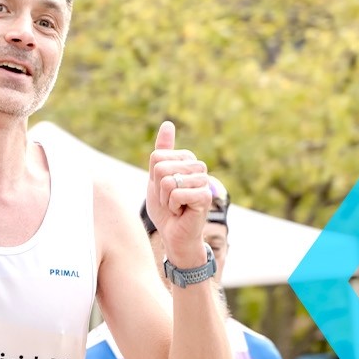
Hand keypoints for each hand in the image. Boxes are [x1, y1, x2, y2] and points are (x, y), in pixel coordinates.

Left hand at [145, 121, 210, 266]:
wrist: (174, 235)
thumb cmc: (166, 208)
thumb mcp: (157, 178)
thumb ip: (162, 152)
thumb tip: (168, 123)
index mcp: (187, 159)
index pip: (156, 157)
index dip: (153, 178)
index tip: (163, 190)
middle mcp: (198, 166)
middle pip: (161, 168)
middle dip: (159, 189)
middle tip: (169, 200)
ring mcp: (204, 181)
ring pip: (168, 181)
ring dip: (165, 199)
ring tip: (176, 206)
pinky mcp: (205, 196)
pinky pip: (176, 194)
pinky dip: (173, 207)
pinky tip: (181, 212)